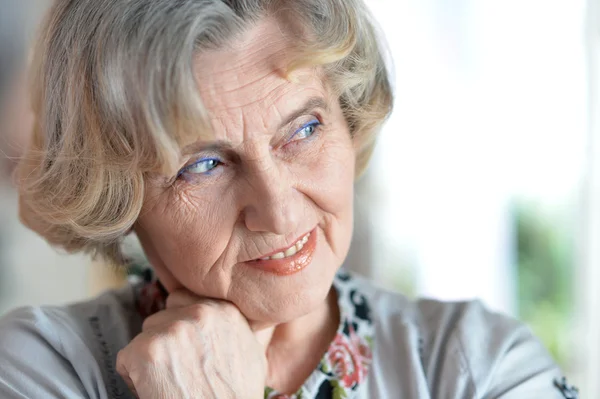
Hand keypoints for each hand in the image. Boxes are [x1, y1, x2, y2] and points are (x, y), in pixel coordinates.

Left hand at [116, 290, 267, 398]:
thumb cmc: (236, 397)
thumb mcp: (251, 354)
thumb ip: (232, 329)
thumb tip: (220, 322)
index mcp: (224, 310)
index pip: (182, 299)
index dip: (179, 324)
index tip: (185, 346)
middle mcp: (199, 313)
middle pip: (160, 317)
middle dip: (164, 341)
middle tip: (180, 369)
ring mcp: (172, 330)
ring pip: (144, 337)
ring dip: (151, 358)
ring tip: (171, 381)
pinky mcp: (148, 350)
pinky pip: (125, 359)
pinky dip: (134, 379)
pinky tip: (155, 390)